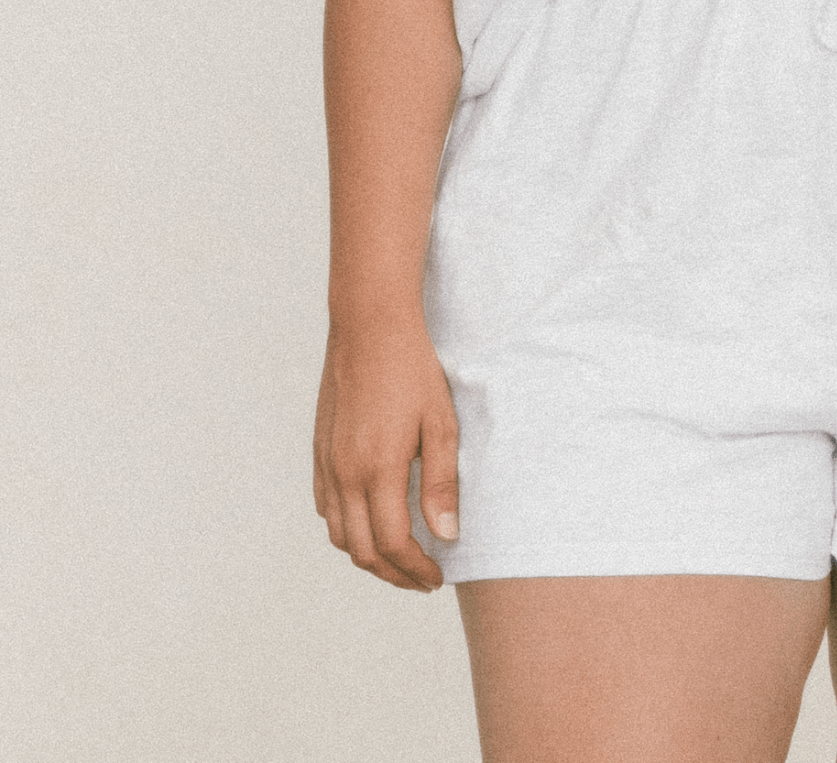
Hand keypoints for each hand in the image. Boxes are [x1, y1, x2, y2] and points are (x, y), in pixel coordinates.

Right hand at [313, 317, 459, 591]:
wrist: (370, 327)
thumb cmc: (413, 370)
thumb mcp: (442, 424)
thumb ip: (441, 484)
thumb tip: (445, 537)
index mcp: (378, 470)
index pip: (394, 544)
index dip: (416, 570)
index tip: (437, 578)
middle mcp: (345, 474)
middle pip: (363, 550)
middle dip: (394, 574)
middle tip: (422, 579)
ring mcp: (328, 464)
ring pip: (339, 535)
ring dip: (368, 556)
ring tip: (400, 558)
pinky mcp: (320, 452)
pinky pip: (326, 508)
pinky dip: (347, 529)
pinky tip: (370, 523)